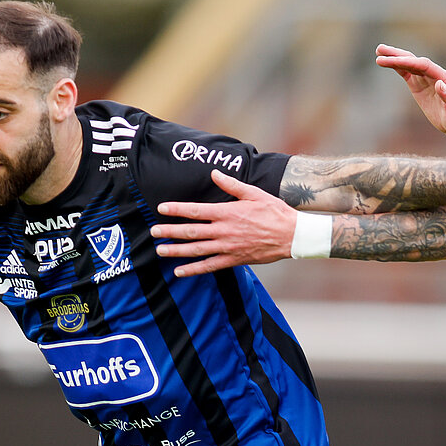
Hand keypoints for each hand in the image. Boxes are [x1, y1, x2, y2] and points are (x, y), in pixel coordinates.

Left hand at [153, 170, 298, 275]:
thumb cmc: (274, 212)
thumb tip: (214, 174)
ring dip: (176, 251)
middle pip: (191, 231)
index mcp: (227, 212)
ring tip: (160, 250)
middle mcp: (224, 231)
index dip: (177, 209)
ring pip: (196, 250)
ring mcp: (228, 247)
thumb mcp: (254, 193)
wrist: (292, 236)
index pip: (195, 210)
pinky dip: (193, 270)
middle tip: (153, 231)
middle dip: (170, 231)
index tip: (161, 209)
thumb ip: (232, 185)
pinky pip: (209, 266)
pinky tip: (179, 272)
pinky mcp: (234, 260)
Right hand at [376, 43, 445, 137]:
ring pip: (409, 64)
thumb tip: (439, 83)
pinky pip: (407, 73)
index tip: (392, 61)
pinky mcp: (420, 86)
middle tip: (380, 50)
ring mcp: (426, 79)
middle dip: (397, 56)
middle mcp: (434, 75)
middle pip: (414, 61)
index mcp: (444, 78)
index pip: (423, 65)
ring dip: (394, 57)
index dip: (408, 62)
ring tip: (378, 50)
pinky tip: (386, 62)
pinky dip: (397, 67)